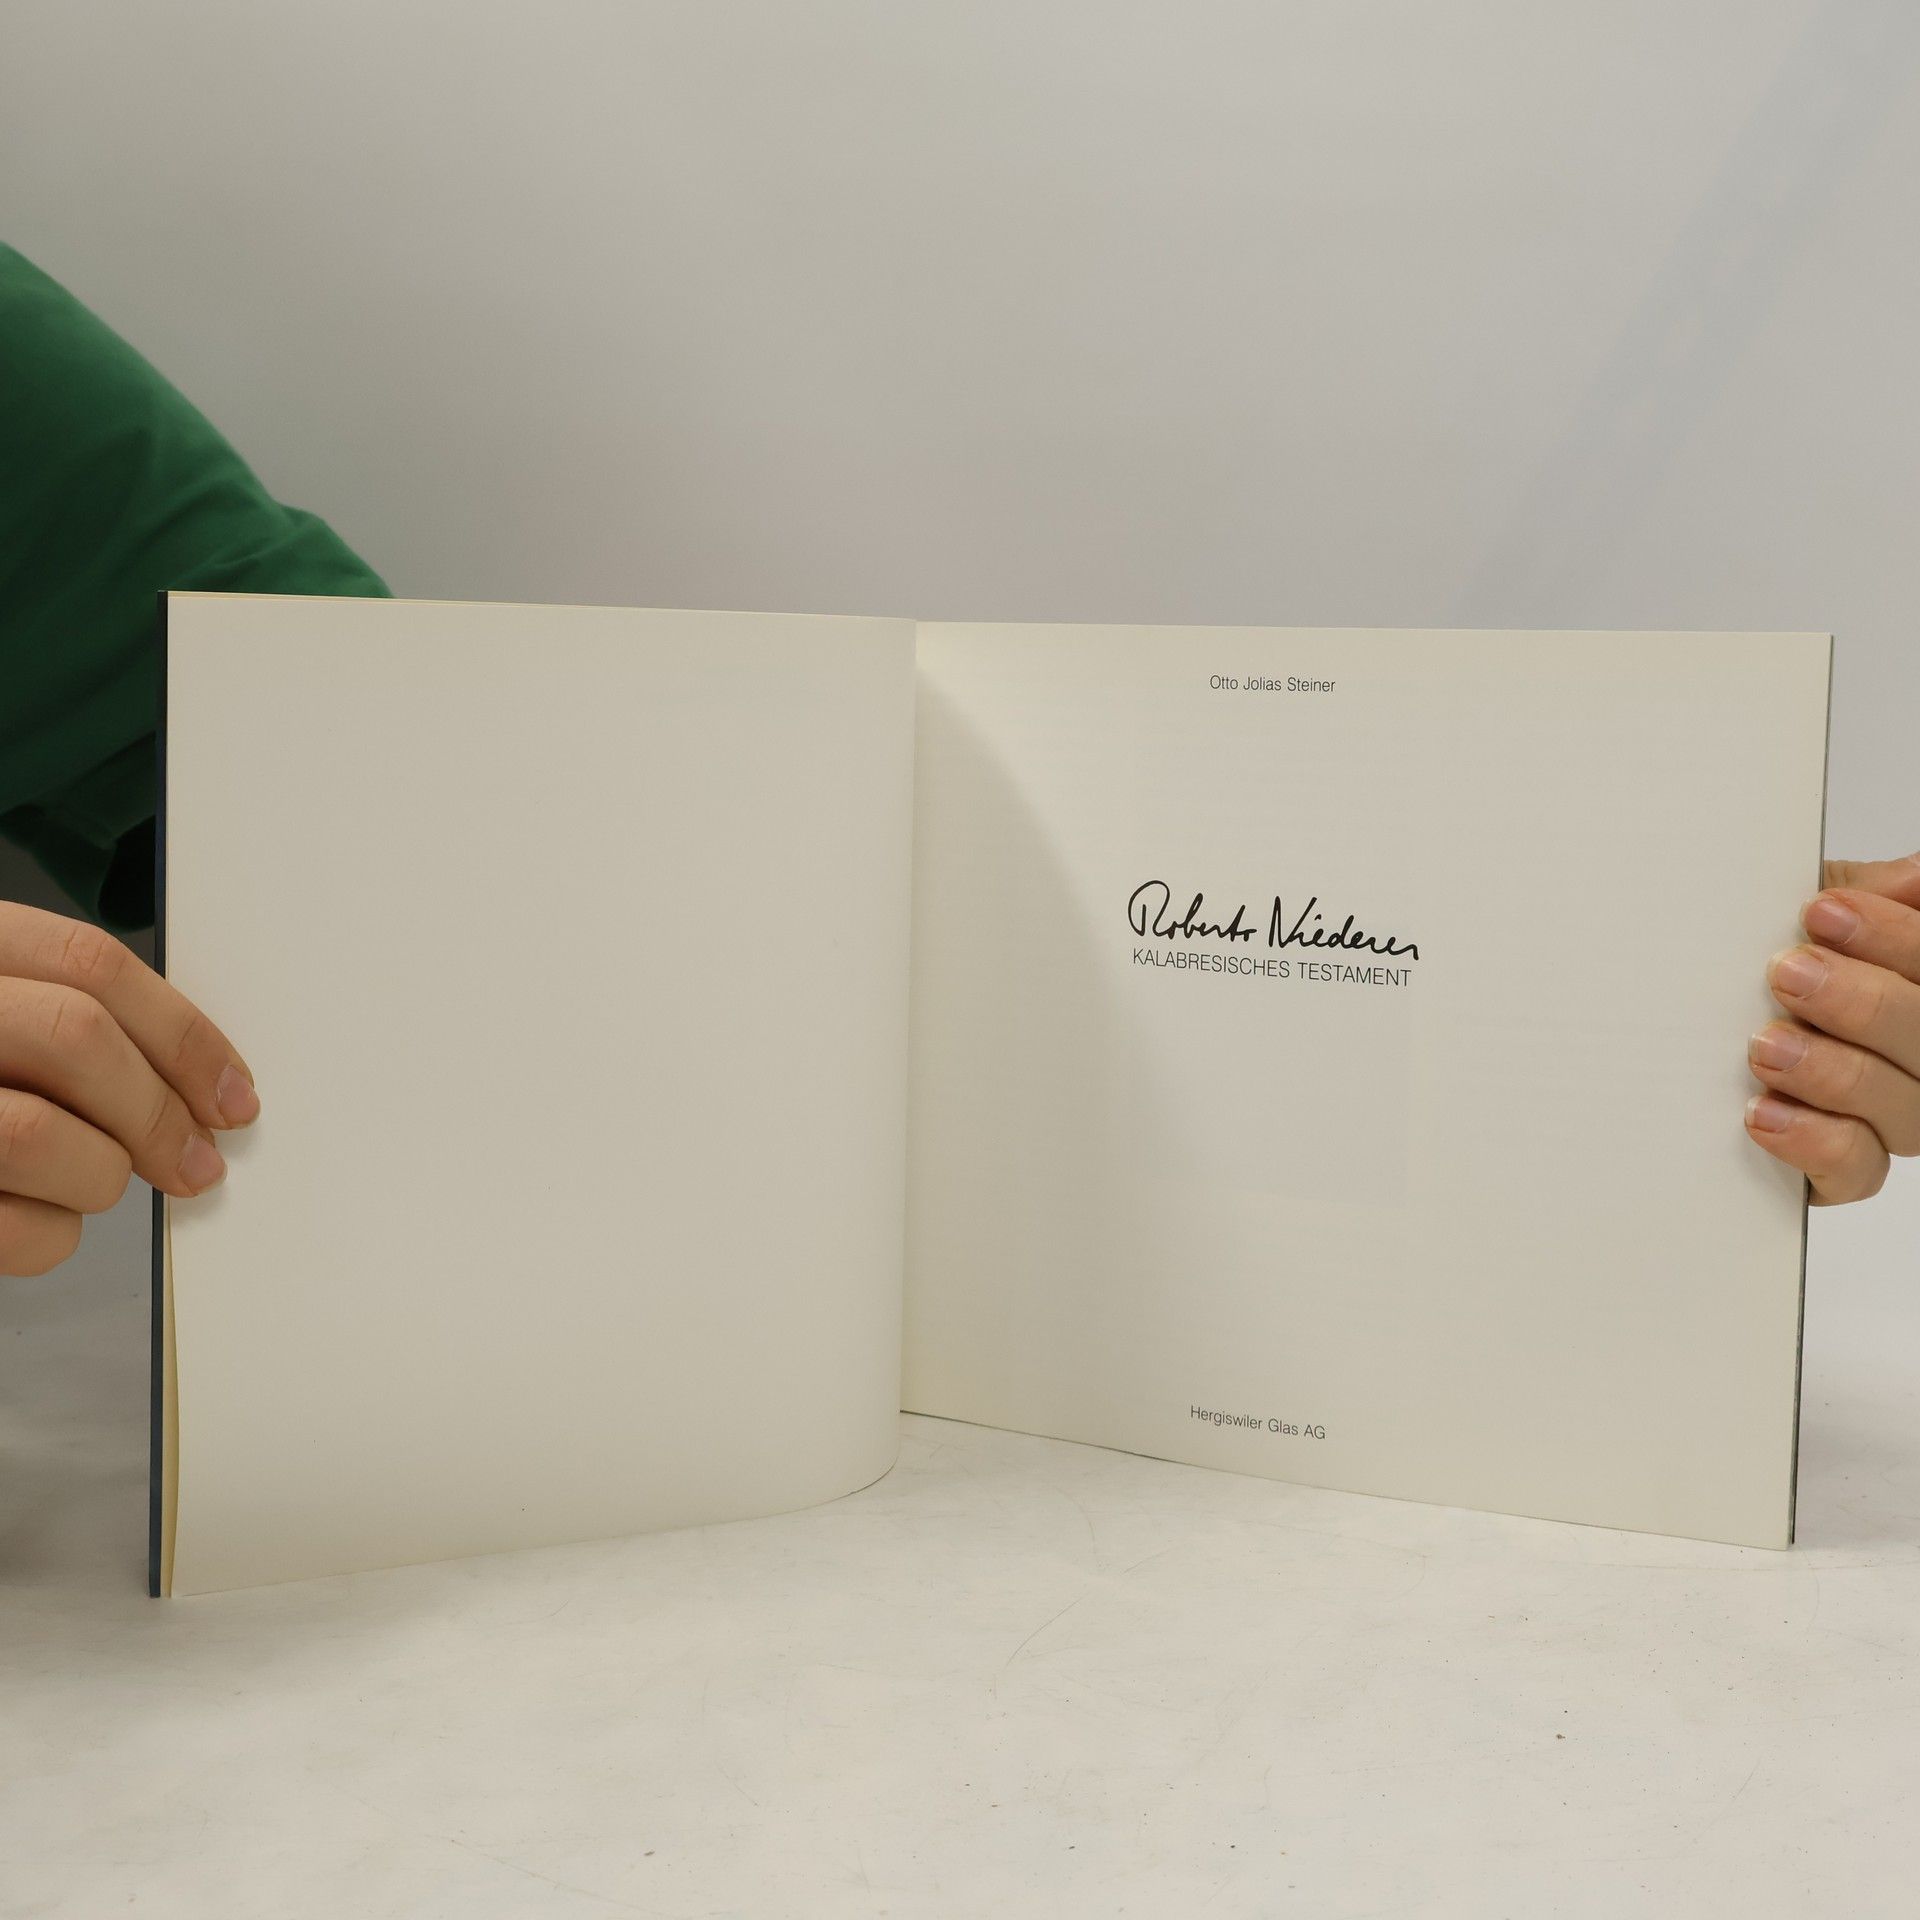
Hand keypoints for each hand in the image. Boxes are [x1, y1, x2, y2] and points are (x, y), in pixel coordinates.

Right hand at [1, 902, 257, 1274]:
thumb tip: (202, 1085)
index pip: (90, 965)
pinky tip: (40, 1216)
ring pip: (44, 1136)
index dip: (182, 1035)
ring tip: (96, 1180)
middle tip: (197, 1160)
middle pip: (76, 1039)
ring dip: (102, 1174)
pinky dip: (51, 1235)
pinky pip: (12, 1229)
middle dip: (157, 1112)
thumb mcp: (3, 1008)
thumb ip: (64, 1018)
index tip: (234, 1094)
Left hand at [1745, 854, 1919, 1204]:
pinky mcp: (1840, 1168)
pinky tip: (1763, 1115)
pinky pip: (1857, 1170)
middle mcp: (1914, 1054)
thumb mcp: (1802, 912)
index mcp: (1913, 984)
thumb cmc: (1755, 959)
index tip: (1821, 911)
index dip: (1895, 938)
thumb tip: (1915, 876)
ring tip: (1765, 1046)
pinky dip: (1815, 1142)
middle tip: (1789, 975)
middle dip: (1863, 1002)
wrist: (1686, 1025)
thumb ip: (1865, 894)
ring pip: (1903, 1108)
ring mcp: (1886, 1115)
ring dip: (1834, 1072)